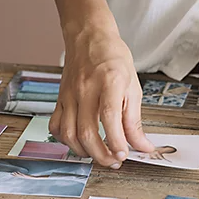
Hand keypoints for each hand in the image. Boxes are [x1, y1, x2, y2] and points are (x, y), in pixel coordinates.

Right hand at [49, 29, 154, 167]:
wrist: (88, 37)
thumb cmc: (113, 58)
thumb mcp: (133, 86)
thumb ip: (135, 120)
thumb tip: (142, 146)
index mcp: (109, 81)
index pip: (110, 117)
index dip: (116, 141)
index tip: (123, 155)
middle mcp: (86, 88)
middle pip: (87, 130)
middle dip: (100, 154)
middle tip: (114, 161)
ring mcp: (69, 94)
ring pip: (68, 132)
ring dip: (83, 151)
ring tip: (98, 154)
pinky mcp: (60, 98)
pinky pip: (56, 125)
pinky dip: (65, 140)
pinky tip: (78, 142)